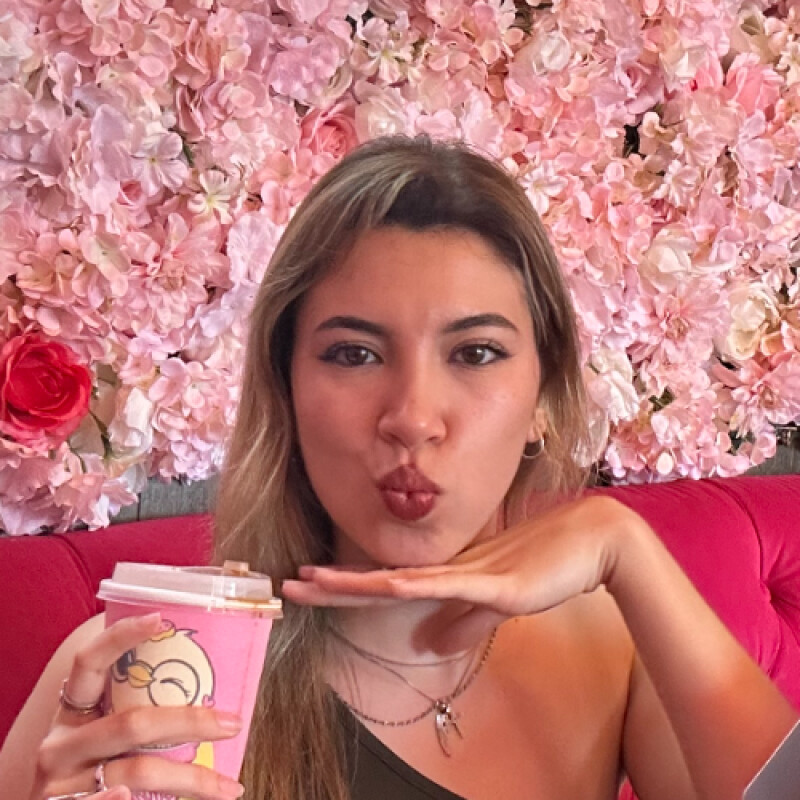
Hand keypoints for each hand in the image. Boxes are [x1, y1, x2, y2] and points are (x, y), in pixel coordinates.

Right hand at [31, 614, 244, 799]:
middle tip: (233, 723)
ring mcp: (58, 785)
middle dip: (190, 722)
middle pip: (132, 724)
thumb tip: (207, 686)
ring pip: (137, 774)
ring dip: (190, 779)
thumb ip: (131, 712)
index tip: (160, 618)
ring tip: (229, 787)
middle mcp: (59, 745)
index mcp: (70, 712)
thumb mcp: (96, 738)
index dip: (120, 637)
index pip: (89, 662)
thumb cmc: (86, 773)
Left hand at [283, 494, 640, 649]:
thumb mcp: (496, 605)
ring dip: (353, 582)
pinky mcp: (495, 582)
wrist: (594, 543)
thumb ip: (462, 624)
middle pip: (377, 581)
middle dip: (331, 585)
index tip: (307, 586)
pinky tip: (381, 586)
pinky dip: (410, 586)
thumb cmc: (548, 566)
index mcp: (446, 577)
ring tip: (310, 581)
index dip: (345, 588)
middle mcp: (447, 571)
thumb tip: (427, 645)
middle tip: (285, 584)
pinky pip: (446, 586)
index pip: (384, 585)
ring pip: (398, 580)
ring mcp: (468, 574)